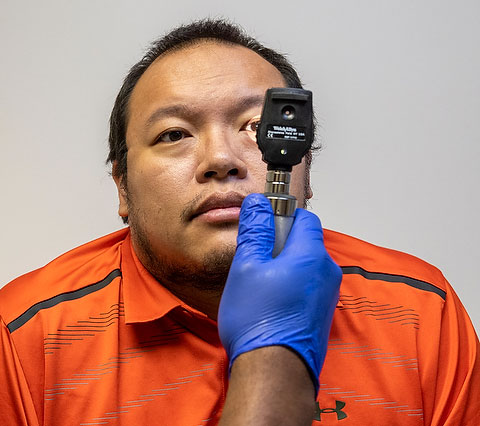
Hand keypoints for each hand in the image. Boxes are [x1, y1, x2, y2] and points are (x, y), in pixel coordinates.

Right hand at [217, 193, 340, 390]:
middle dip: (278, 244)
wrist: (273, 370)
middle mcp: (327, 273)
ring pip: (303, 266)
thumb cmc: (259, 321)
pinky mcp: (321, 314)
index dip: (281, 215)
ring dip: (281, 267)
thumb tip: (258, 204)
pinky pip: (305, 287)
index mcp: (311, 255)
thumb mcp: (246, 267)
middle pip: (304, 242)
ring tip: (256, 286)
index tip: (260, 224)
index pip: (304, 217)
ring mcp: (327, 295)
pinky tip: (267, 304)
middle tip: (251, 260)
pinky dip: (287, 287)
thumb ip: (256, 231)